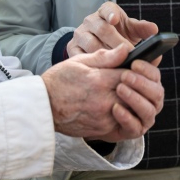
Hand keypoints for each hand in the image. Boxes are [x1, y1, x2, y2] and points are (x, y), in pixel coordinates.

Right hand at [41, 45, 163, 141]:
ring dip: (132, 101)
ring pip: (131, 109)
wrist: (43, 107)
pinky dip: (124, 114)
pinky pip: (122, 122)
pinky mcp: (103, 130)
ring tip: (126, 94)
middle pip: (135, 93)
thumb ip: (105, 57)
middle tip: (134, 81)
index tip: (133, 68)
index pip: (131, 74)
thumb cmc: (58, 81)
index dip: (135, 70)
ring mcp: (105, 117)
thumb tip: (125, 50)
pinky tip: (119, 106)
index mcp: (100, 80)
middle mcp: (105, 100)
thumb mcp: (79, 61)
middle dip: (137, 86)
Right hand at [67, 2, 157, 56]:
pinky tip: (102, 71)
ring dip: (105, 55)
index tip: (114, 20)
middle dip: (116, 42)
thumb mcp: (131, 30)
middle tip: (129, 54)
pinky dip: (91, 63)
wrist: (99, 45)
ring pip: (90, 43)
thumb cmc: (119, 36)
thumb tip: (154, 30)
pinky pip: (80, 56)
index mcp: (106, 12)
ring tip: (118, 64)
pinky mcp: (72, 47)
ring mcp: (80, 34)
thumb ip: (142, 29)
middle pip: (101, 29)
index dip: (110, 14)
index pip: (107, 9)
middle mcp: (91, 20)